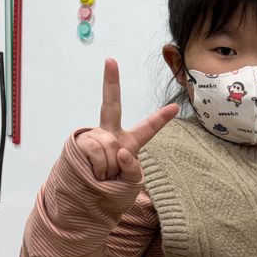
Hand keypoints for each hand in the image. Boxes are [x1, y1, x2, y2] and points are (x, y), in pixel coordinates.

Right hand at [75, 58, 178, 182]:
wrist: (82, 197)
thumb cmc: (109, 188)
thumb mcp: (129, 183)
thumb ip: (133, 169)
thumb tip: (121, 151)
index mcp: (128, 143)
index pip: (147, 130)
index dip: (161, 119)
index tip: (175, 107)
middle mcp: (110, 134)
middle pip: (111, 105)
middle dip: (110, 82)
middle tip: (110, 59)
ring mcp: (94, 136)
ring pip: (110, 148)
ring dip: (108, 168)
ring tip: (102, 175)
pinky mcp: (80, 143)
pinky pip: (98, 154)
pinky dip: (98, 169)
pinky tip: (93, 172)